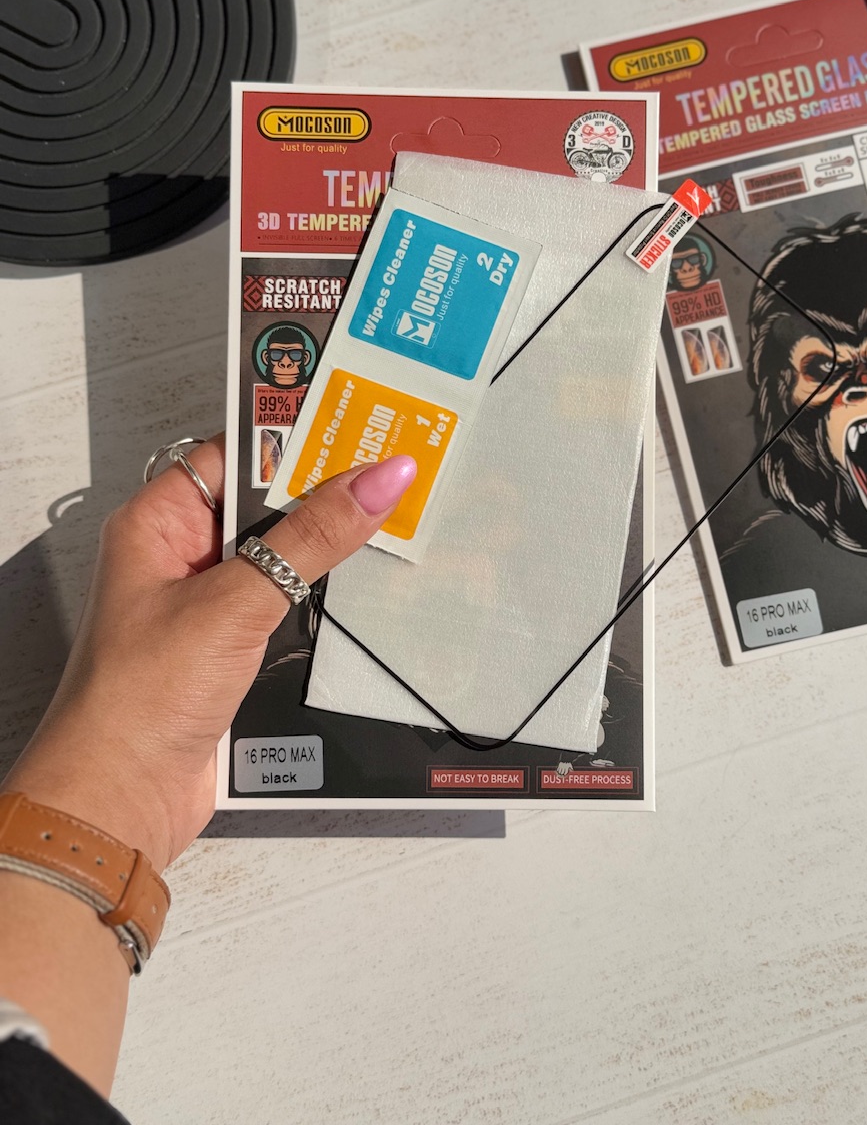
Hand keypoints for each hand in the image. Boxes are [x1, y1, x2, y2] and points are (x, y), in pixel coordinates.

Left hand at [3, 438, 416, 870]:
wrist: (120, 802)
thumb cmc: (136, 700)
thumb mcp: (236, 603)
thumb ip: (312, 539)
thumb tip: (375, 479)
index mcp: (160, 523)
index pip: (237, 450)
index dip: (296, 433)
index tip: (360, 418)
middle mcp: (183, 556)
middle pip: (267, 501)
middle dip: (325, 489)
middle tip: (392, 469)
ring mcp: (209, 604)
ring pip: (285, 554)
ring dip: (329, 546)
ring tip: (392, 518)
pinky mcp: (234, 647)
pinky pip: (290, 601)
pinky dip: (325, 594)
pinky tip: (363, 585)